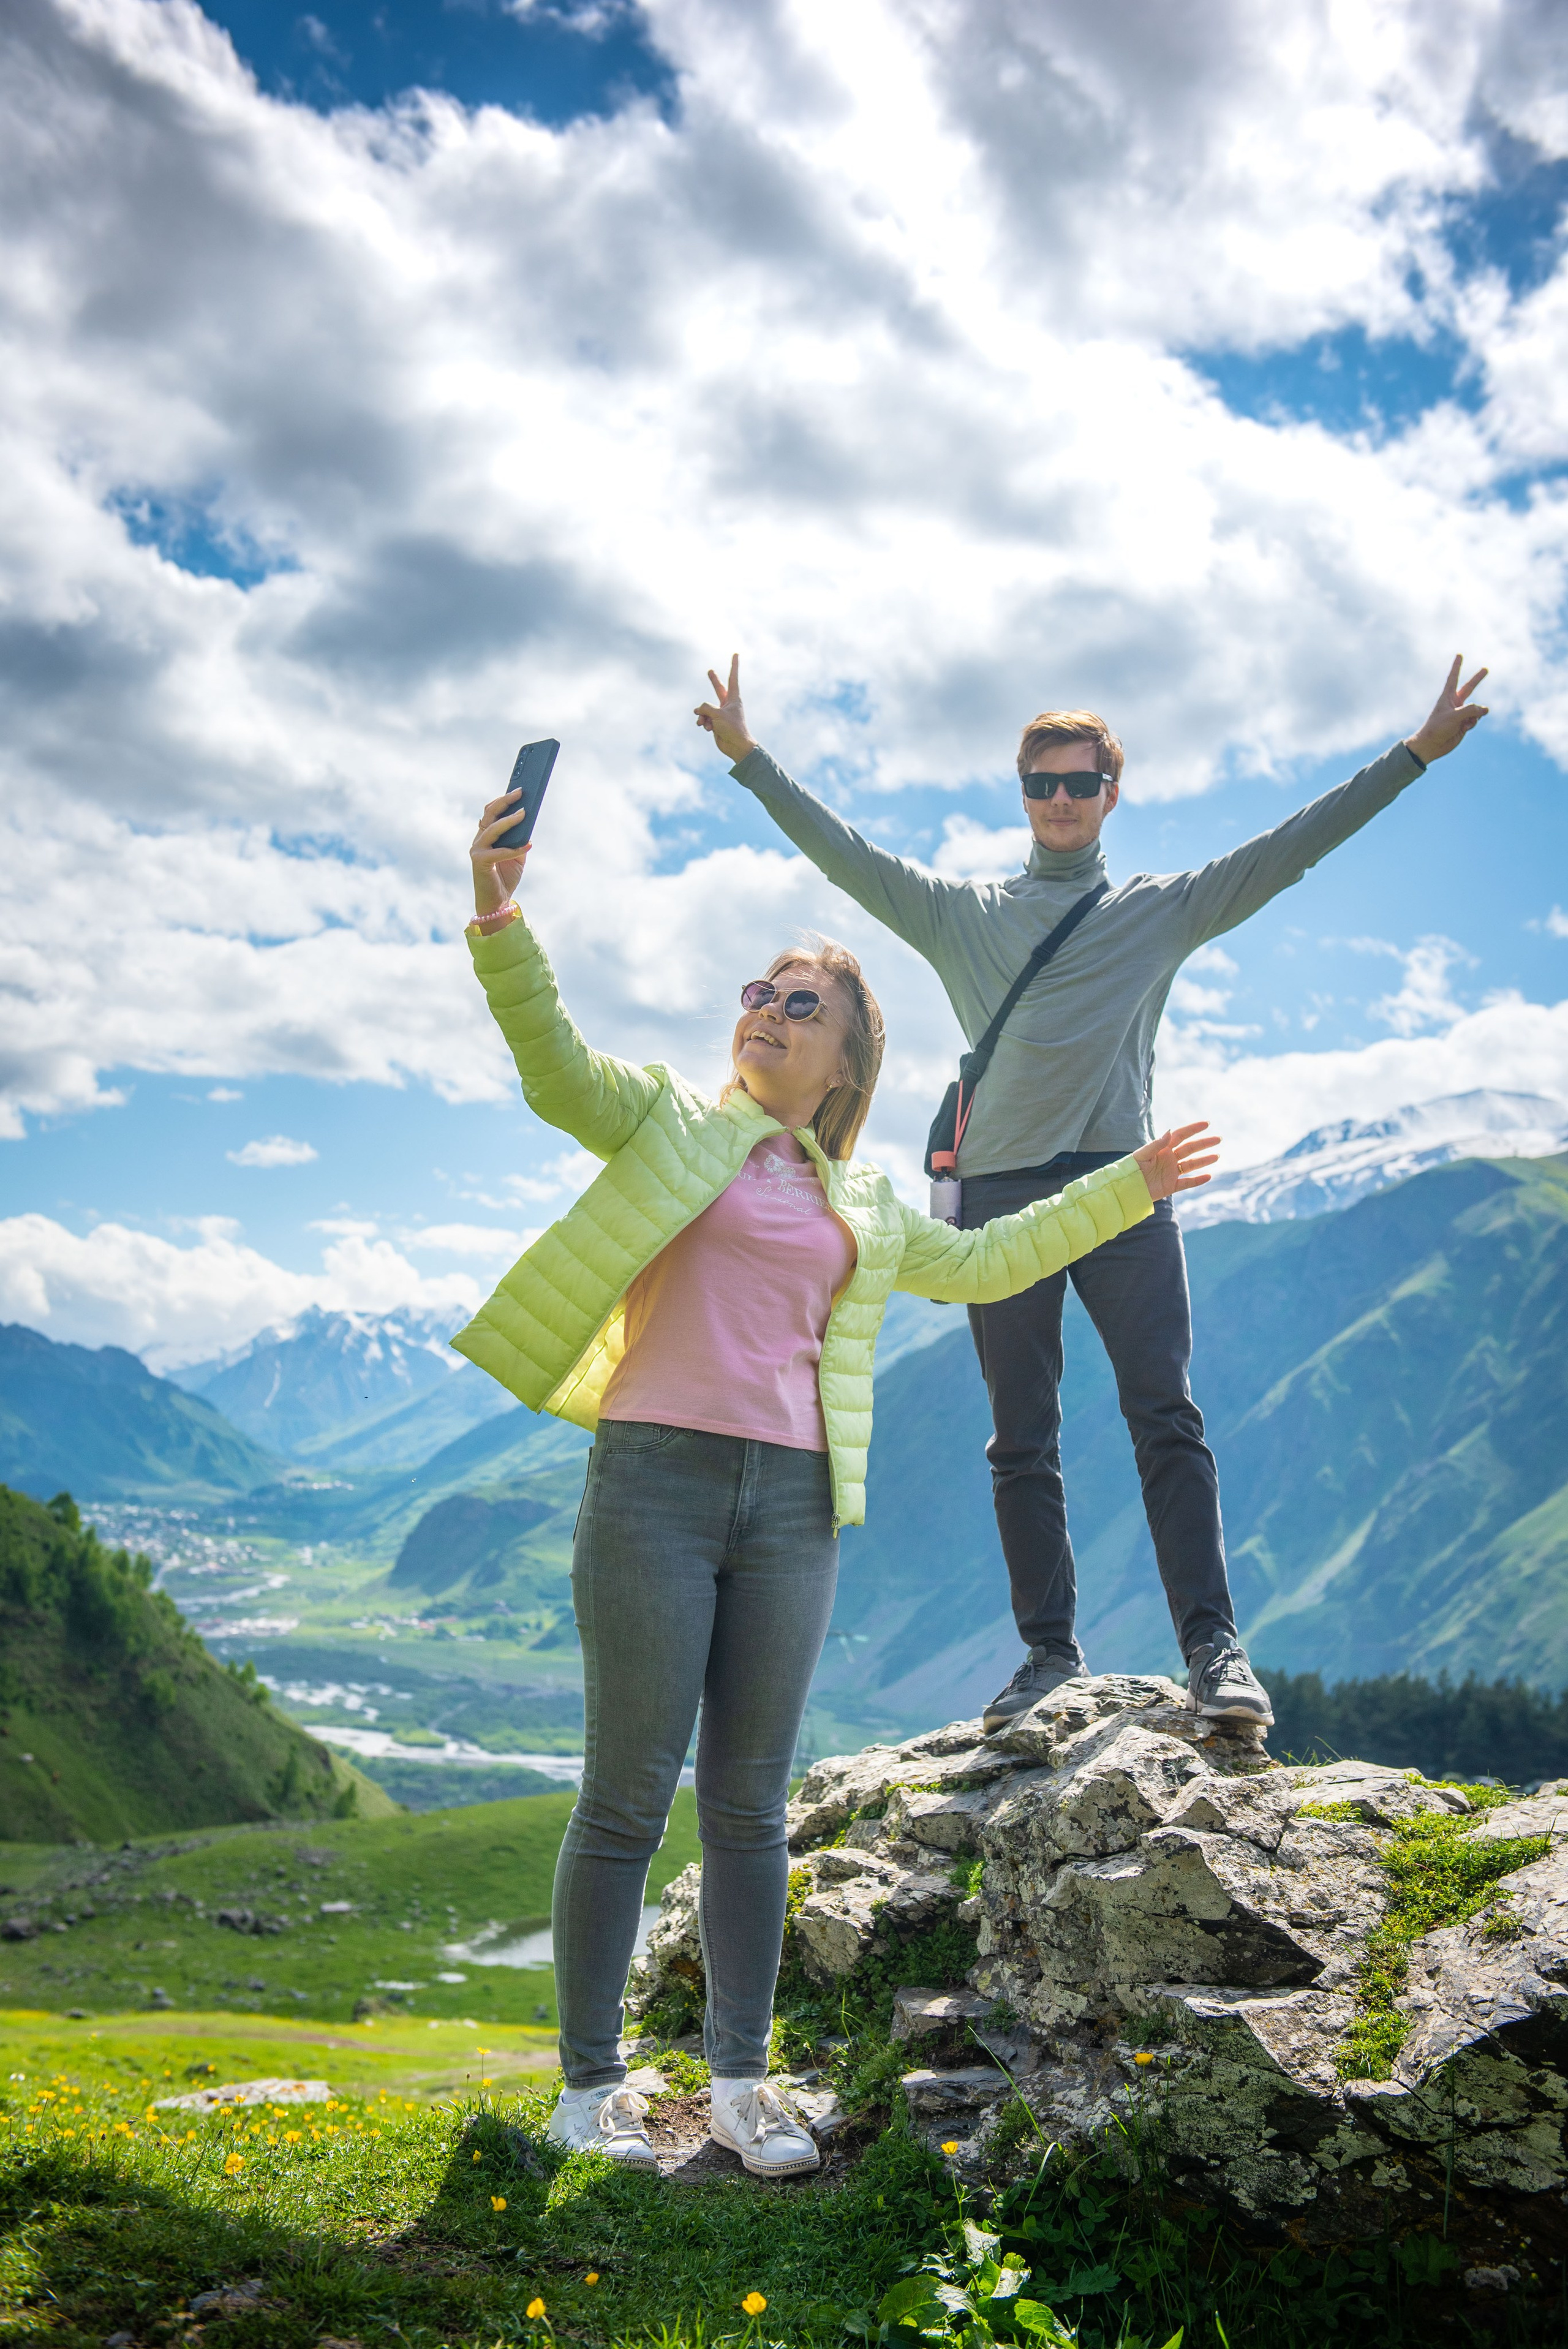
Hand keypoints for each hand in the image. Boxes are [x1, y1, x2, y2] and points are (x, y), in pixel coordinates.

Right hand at [470, 793, 531, 916]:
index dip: (503, 799)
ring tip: (524, 813)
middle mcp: (479, 840)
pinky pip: (499, 852)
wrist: (497, 901)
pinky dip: (514, 849)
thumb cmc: (506, 876)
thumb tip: (529, 821)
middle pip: (489, 814)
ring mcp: (477, 850)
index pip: (491, 811)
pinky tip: (528, 845)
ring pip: (492, 829)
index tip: (518, 789)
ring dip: (509, 820)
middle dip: (505, 801)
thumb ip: (520, 838)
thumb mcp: (517, 854)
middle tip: (520, 792)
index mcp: (486, 835)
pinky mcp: (479, 862)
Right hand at [694, 653, 757, 762]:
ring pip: (705, 708)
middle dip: (713, 681)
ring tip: (705, 723)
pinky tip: (705, 728)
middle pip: (718, 689)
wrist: (736, 746)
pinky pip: (704, 718)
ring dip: (702, 715)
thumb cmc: (732, 728)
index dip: (733, 665)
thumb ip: (705, 707)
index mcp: (733, 698)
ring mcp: (721, 713)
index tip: (736, 654)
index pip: (733, 677)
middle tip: (710, 671)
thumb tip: (698, 710)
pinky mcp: (715, 723)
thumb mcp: (717, 714)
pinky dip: (703, 722)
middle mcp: (727, 704)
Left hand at [1133, 1121, 1220, 1202]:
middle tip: (1218, 1139)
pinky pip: (1187, 1183)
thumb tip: (1170, 1131)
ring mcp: (1171, 1172)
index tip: (1207, 1124)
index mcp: (1162, 1149)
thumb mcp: (1142, 1155)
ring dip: (1204, 1160)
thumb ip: (1156, 1144)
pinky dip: (1198, 1180)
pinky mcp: (1170, 1186)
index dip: (1193, 1129)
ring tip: (1217, 1156)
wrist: (1125, 1189)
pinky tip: (1209, 1176)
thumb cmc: (1130, 1169)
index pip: (1181, 1136)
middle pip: (1190, 1149)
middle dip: (1204, 1143)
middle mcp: (1169, 1159)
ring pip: (1191, 1165)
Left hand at [1406, 656, 1488, 764]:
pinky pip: (1475, 720)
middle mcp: (1455, 703)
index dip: (1457, 666)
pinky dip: (1473, 723)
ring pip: (1476, 709)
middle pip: (1469, 688)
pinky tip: (1464, 728)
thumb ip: (1471, 710)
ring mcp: (1460, 713)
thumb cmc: (1437, 728)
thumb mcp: (1455, 716)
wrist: (1431, 746)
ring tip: (1466, 722)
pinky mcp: (1464, 724)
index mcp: (1447, 697)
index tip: (1459, 655)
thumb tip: (1485, 710)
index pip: (1454, 677)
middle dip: (1477, 679)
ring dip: (1476, 714)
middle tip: (1486, 669)